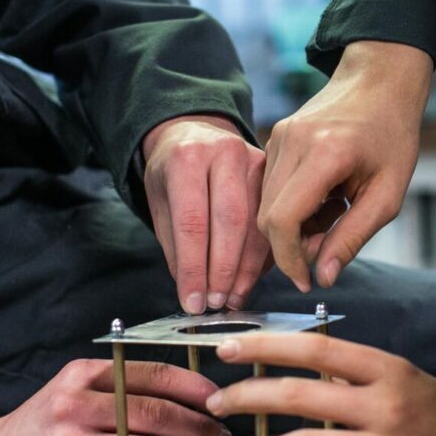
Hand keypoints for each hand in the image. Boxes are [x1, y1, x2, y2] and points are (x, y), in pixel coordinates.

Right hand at [0, 359, 230, 435]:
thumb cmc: (43, 426)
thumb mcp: (75, 391)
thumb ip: (120, 388)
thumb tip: (186, 398)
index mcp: (84, 376)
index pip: (154, 374)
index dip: (195, 388)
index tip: (219, 401)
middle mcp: (76, 405)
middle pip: (156, 413)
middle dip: (198, 426)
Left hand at [142, 115, 271, 312]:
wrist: (194, 134)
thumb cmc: (173, 172)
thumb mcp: (161, 204)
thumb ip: (176, 246)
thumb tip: (193, 291)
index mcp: (188, 157)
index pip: (193, 222)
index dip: (194, 267)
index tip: (193, 300)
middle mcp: (225, 153)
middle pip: (231, 222)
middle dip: (224, 270)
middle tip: (216, 302)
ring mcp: (256, 160)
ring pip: (257, 225)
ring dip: (246, 269)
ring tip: (233, 298)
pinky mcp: (274, 173)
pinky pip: (271, 222)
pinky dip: (261, 256)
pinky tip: (249, 278)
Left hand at [206, 334, 435, 435]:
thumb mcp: (413, 379)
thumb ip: (362, 379)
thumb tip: (308, 377)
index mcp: (390, 369)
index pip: (316, 348)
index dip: (265, 346)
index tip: (226, 348)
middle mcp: (387, 404)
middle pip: (299, 394)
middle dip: (246, 397)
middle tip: (215, 402)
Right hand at [258, 41, 432, 291]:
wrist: (380, 81)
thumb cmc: (392, 134)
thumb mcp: (388, 194)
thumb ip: (353, 237)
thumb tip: (325, 277)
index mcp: (325, 153)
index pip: (282, 220)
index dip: (290, 259)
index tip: (308, 279)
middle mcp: (292, 142)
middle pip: (267, 217)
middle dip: (291, 247)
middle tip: (327, 248)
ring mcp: (279, 137)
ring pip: (266, 205)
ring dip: (293, 226)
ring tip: (333, 214)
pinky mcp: (275, 137)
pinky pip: (270, 187)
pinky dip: (291, 206)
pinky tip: (324, 199)